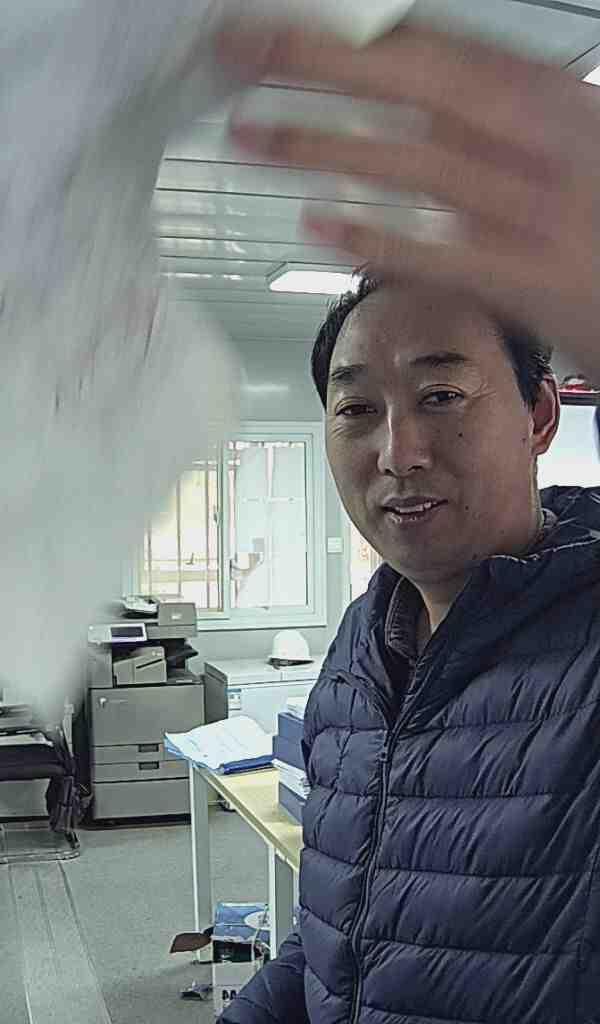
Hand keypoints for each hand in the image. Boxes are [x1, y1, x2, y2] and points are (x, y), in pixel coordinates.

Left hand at [219, 21, 599, 379]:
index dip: (361, 30)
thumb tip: (406, 84)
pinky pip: (434, 256)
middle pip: (417, 89)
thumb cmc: (597, 212)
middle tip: (247, 55)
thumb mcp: (559, 136)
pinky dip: (372, 239)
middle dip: (323, 67)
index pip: (444, 45)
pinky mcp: (522, 280)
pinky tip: (317, 225)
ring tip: (253, 135)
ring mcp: (529, 213)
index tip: (291, 19)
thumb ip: (487, 110)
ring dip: (324, 146)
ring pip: (413, 167)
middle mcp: (538, 146)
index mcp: (547, 99)